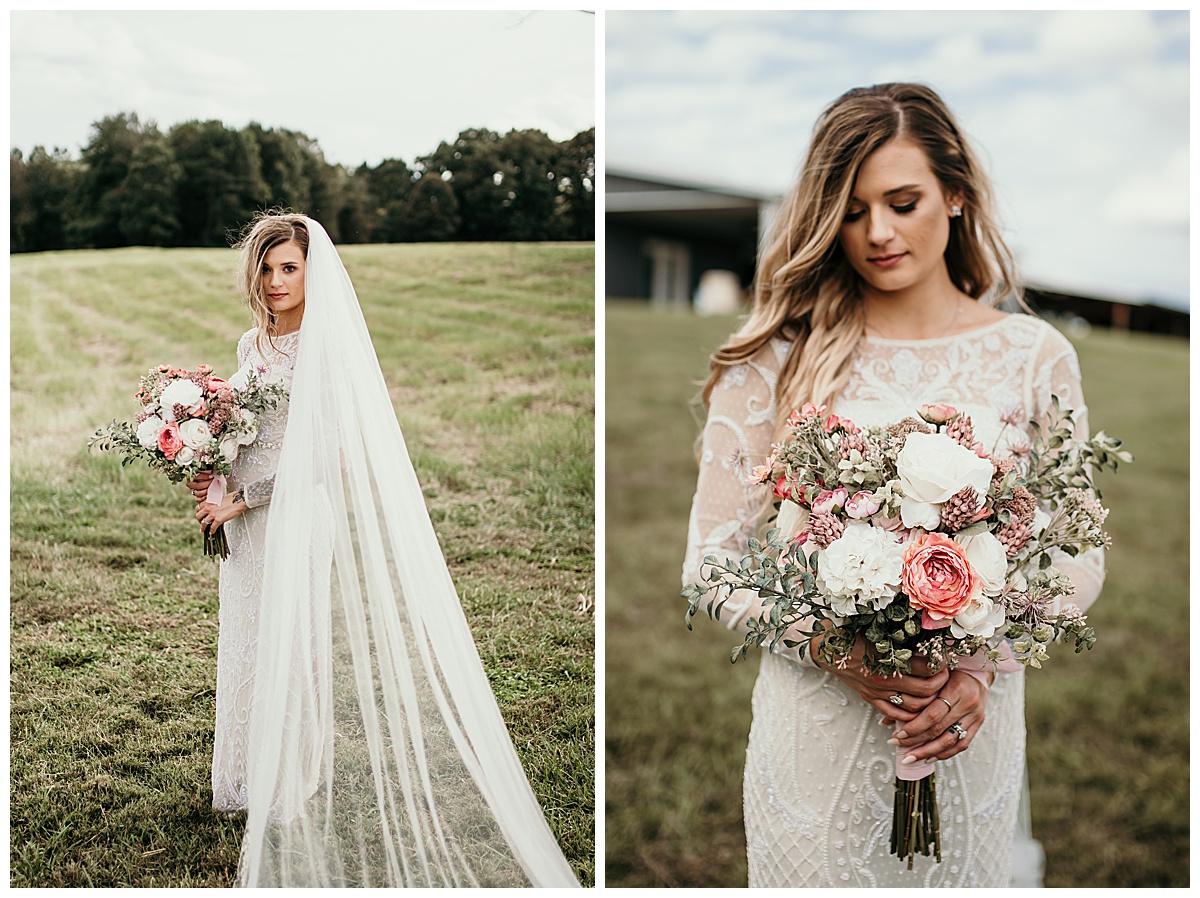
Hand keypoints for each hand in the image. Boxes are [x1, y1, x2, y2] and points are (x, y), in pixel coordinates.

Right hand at [186, 471, 215, 501]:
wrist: (213, 483)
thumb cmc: (210, 476)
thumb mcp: (209, 471)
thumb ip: (208, 469)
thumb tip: (213, 468)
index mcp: (191, 476)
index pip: (195, 476)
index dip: (204, 477)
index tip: (212, 476)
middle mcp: (191, 484)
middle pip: (197, 485)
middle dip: (206, 484)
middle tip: (213, 482)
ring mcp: (193, 491)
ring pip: (197, 493)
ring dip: (206, 491)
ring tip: (212, 488)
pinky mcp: (196, 497)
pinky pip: (197, 499)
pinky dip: (203, 498)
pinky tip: (208, 495)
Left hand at [195, 495, 245, 533]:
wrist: (239, 500)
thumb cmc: (232, 498)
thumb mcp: (219, 498)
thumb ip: (214, 503)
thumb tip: (214, 507)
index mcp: (208, 501)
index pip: (199, 508)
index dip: (199, 512)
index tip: (201, 515)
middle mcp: (208, 507)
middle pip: (198, 516)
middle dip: (199, 520)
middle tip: (201, 523)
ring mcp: (213, 514)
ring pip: (203, 523)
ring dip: (203, 527)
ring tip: (203, 530)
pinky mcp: (218, 520)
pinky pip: (212, 527)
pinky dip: (211, 531)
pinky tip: (212, 532)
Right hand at [810, 632, 948, 722]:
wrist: (825, 647)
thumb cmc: (850, 634)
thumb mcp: (876, 630)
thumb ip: (900, 637)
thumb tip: (927, 635)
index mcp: (886, 659)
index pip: (925, 668)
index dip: (940, 664)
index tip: (945, 658)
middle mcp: (884, 680)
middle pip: (925, 691)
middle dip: (941, 684)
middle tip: (945, 674)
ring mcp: (877, 692)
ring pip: (914, 707)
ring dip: (929, 700)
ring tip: (935, 689)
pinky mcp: (871, 699)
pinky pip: (895, 714)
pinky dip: (911, 715)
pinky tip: (918, 707)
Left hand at [888, 669, 991, 764]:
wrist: (977, 670)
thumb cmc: (949, 671)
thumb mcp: (931, 678)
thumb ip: (913, 697)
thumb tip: (886, 720)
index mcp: (956, 688)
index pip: (933, 715)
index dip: (914, 728)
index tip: (897, 735)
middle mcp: (968, 703)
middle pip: (939, 729)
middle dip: (916, 742)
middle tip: (898, 746)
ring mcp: (975, 715)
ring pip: (951, 741)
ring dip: (928, 752)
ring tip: (911, 757)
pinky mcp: (978, 723)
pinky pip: (962, 744)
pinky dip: (945, 754)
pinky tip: (929, 757)